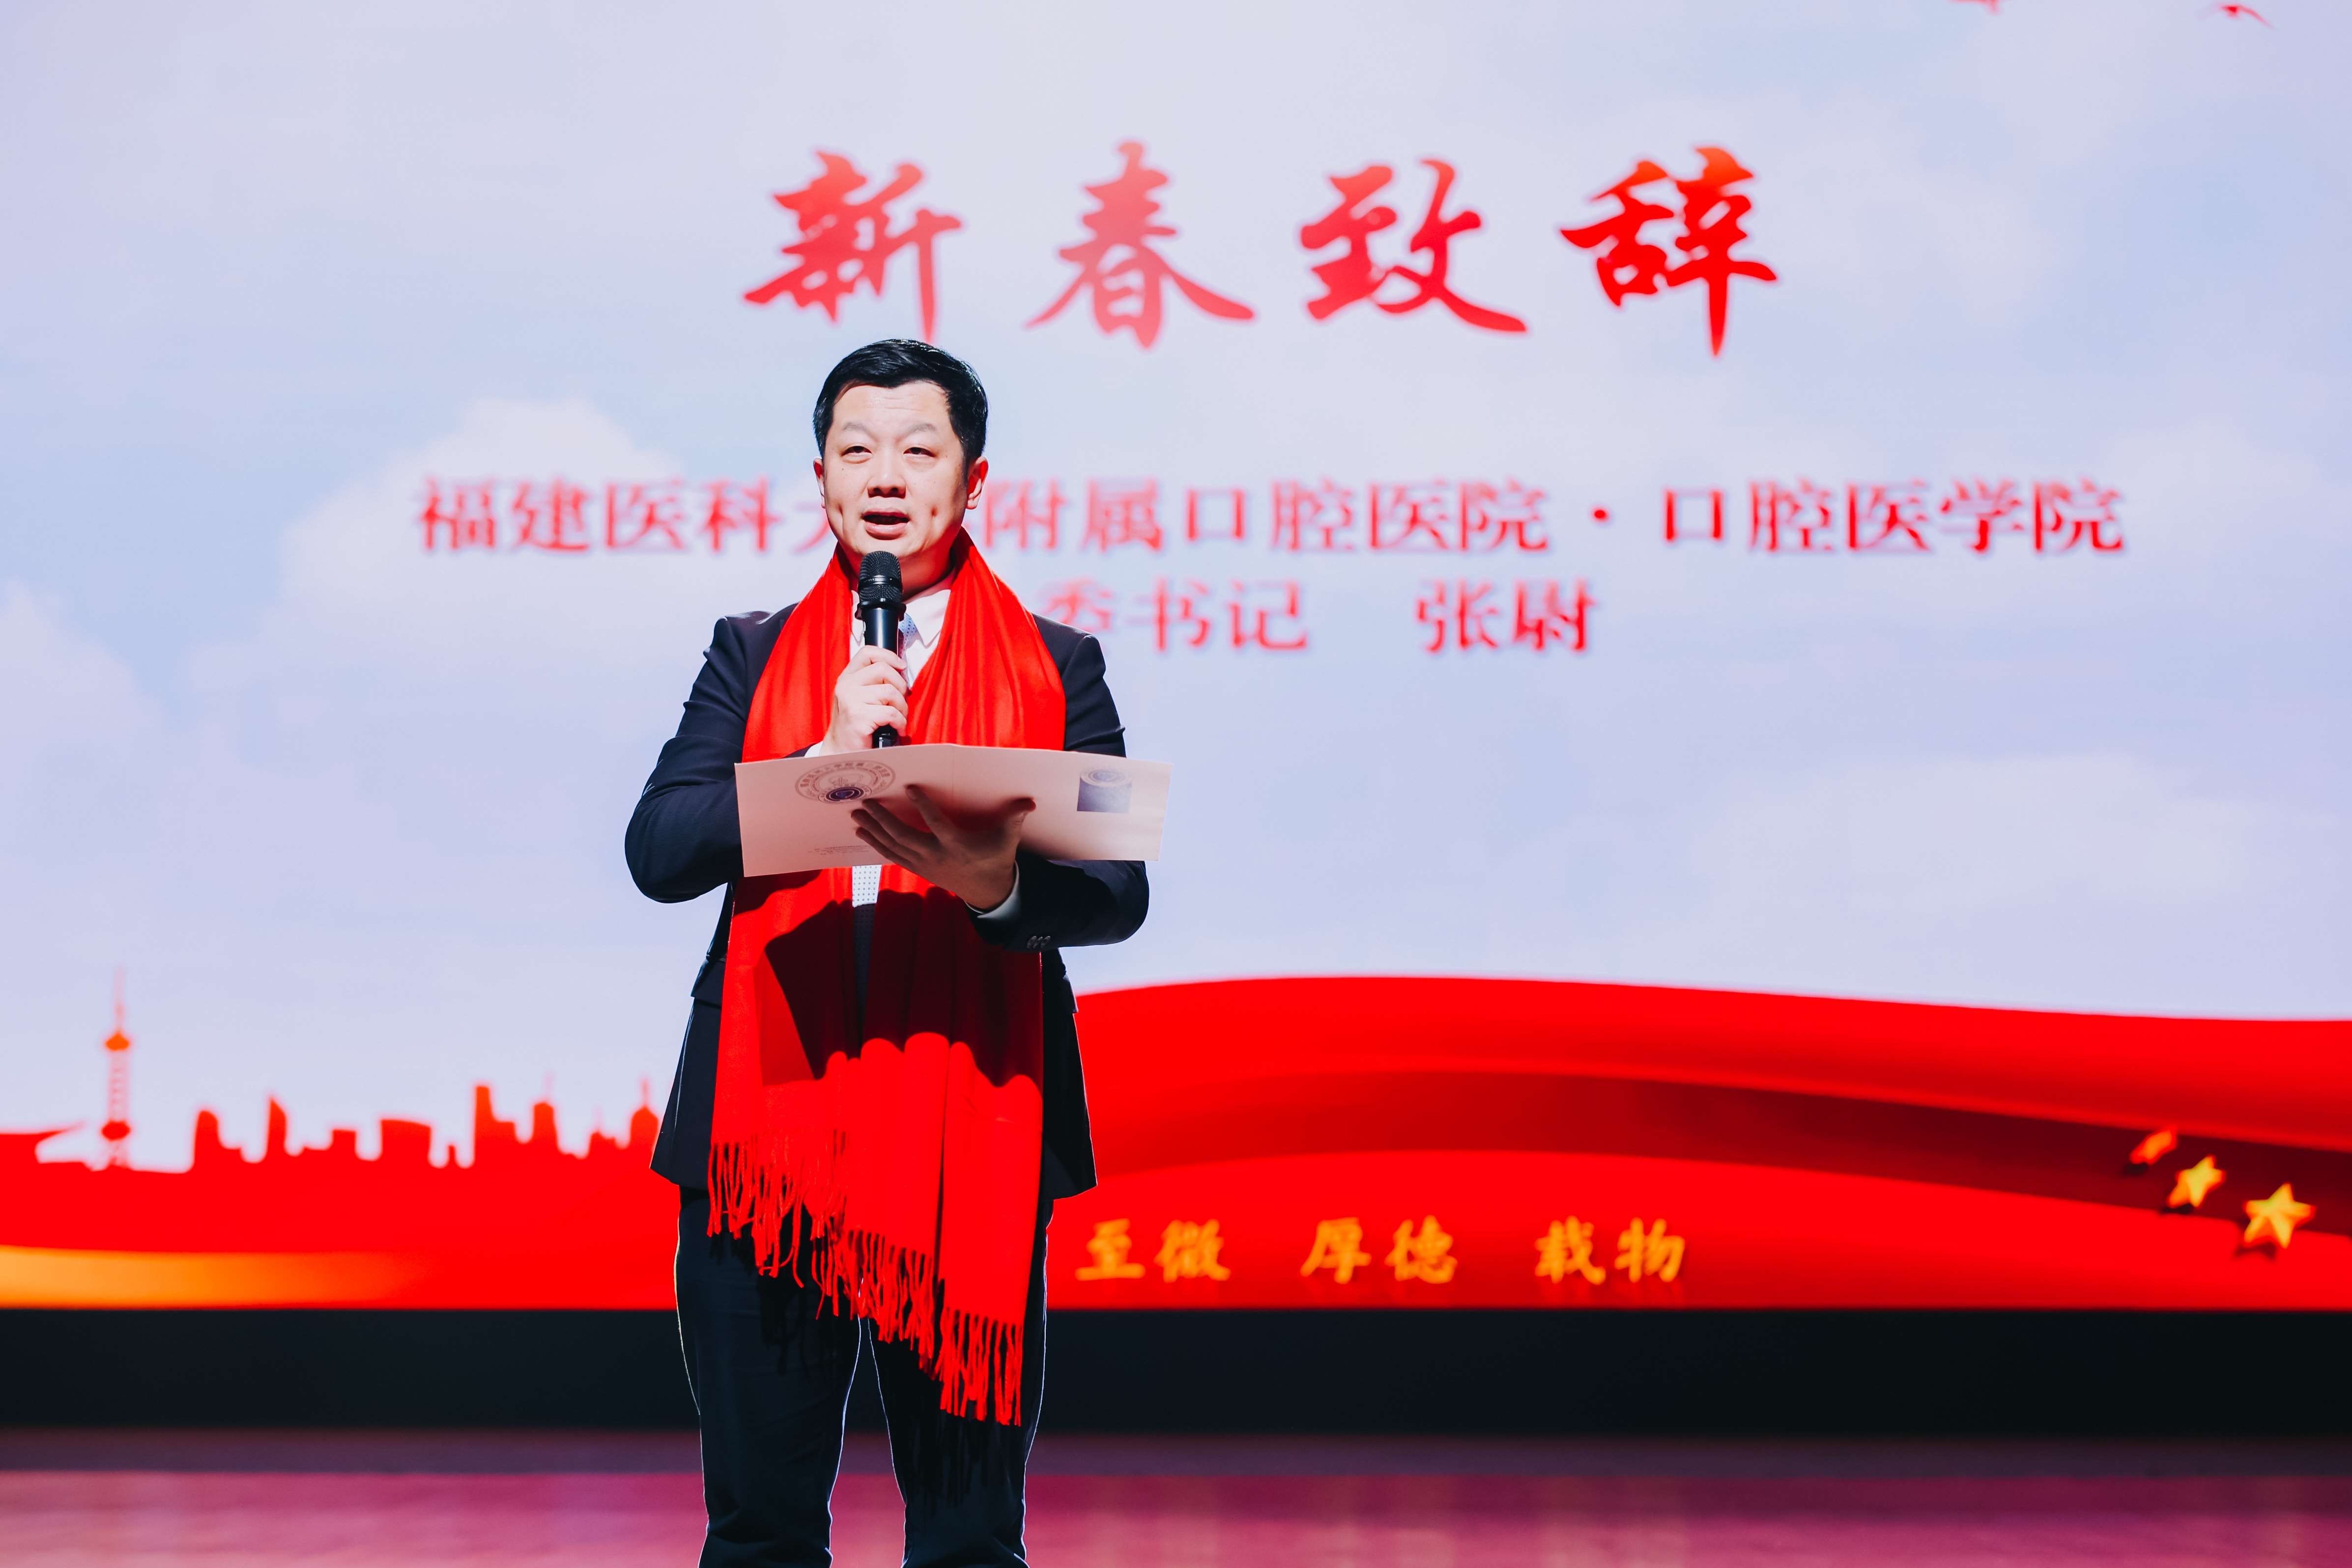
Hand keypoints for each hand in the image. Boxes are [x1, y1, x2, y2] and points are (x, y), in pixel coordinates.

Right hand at [823, 645, 907, 751]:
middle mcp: (846, 686)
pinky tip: (897, 729)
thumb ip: (873, 683)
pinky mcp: (858, 716)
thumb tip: (901, 672)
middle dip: (900, 685)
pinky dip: (900, 722)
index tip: (901, 666)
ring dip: (902, 707)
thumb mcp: (860, 698)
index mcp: (847, 678)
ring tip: (899, 718)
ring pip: (890, 691)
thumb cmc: (856, 726)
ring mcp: (850, 700)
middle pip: (883, 669)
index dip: (889, 656)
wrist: (841, 752)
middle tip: (901, 701)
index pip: (868, 653)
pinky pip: (891, 713)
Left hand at [850, 785, 1033, 910]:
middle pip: (903, 836)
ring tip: (856, 816)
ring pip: (893, 846)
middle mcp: (935, 856)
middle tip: (865, 803)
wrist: (986, 892)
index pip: (936, 823)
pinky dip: (876, 844)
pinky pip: (892, 855)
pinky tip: (863, 833)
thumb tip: (1029, 802)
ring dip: (873, 831)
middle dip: (882, 820)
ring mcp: (924, 864)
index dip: (923, 805)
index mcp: (956, 846)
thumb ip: (1014, 819)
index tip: (910, 788)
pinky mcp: (918, 868)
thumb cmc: (995, 859)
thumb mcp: (1007, 840)